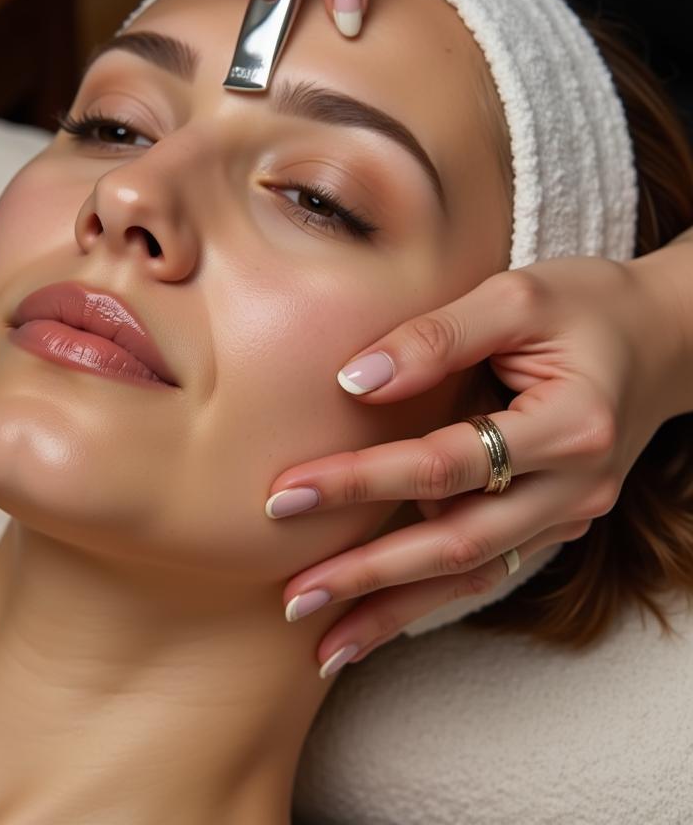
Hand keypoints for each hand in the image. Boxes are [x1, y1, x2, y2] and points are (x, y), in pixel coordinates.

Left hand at [264, 256, 690, 677]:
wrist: (666, 337)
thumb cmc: (586, 305)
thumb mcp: (515, 297)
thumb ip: (435, 336)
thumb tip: (352, 381)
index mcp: (569, 426)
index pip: (444, 465)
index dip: (361, 481)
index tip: (286, 494)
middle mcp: (574, 487)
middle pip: (457, 544)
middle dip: (368, 575)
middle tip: (291, 595)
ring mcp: (568, 515)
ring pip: (472, 576)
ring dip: (394, 612)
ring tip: (323, 644)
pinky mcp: (553, 524)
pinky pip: (487, 570)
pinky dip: (429, 600)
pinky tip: (377, 621)